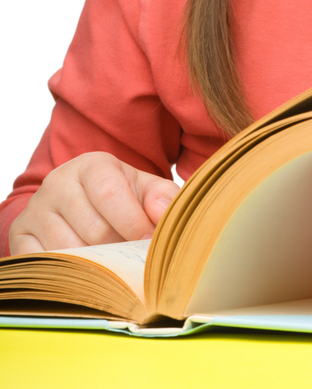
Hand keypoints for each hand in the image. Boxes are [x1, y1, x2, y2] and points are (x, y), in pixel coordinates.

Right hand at [9, 152, 180, 254]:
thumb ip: (162, 198)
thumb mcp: (145, 190)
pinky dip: (69, 274)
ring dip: (97, 265)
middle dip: (119, 248)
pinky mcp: (20, 236)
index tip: (149, 242)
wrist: (81, 203)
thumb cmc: (121, 198)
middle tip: (131, 255)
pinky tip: (84, 269)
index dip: (134, 223)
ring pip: (70, 252)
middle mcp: (58, 183)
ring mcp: (35, 210)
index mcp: (91, 165)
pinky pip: (46, 266)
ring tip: (110, 260)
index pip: (109, 194)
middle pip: (93, 230)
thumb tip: (163, 214)